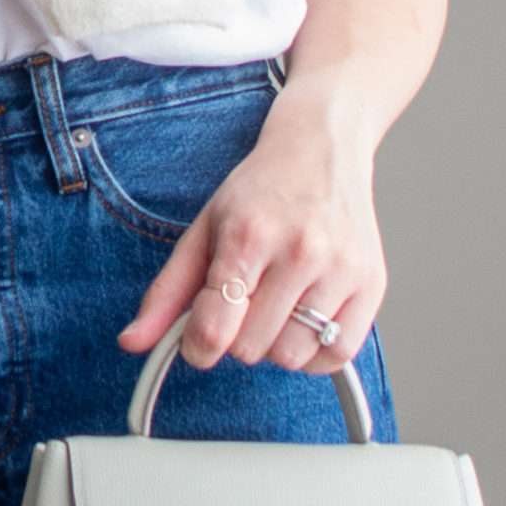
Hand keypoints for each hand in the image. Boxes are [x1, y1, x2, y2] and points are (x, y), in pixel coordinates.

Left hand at [115, 103, 385, 375]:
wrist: (321, 148)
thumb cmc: (261, 190)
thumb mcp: (202, 230)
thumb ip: (166, 292)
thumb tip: (133, 342)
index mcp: (249, 235)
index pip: (216, 328)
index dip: (199, 346)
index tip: (200, 339)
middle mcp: (300, 251)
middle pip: (252, 349)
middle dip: (238, 336)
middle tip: (245, 301)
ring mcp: (341, 268)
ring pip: (293, 357)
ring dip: (276, 344)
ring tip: (276, 306)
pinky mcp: (372, 283)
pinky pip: (338, 353)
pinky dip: (316, 351)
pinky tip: (306, 318)